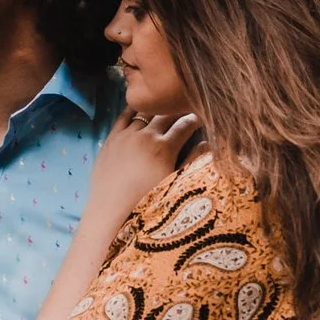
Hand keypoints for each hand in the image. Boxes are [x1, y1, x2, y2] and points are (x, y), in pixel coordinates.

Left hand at [88, 108, 200, 223]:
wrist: (112, 212)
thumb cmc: (147, 203)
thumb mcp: (175, 184)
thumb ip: (192, 162)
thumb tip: (207, 144)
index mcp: (164, 149)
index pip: (185, 125)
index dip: (196, 119)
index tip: (202, 117)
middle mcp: (145, 137)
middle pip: (166, 114)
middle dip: (179, 110)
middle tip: (186, 109)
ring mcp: (126, 136)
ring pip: (145, 112)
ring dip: (158, 108)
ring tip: (166, 108)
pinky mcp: (111, 139)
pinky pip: (124, 116)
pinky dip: (134, 109)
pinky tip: (141, 108)